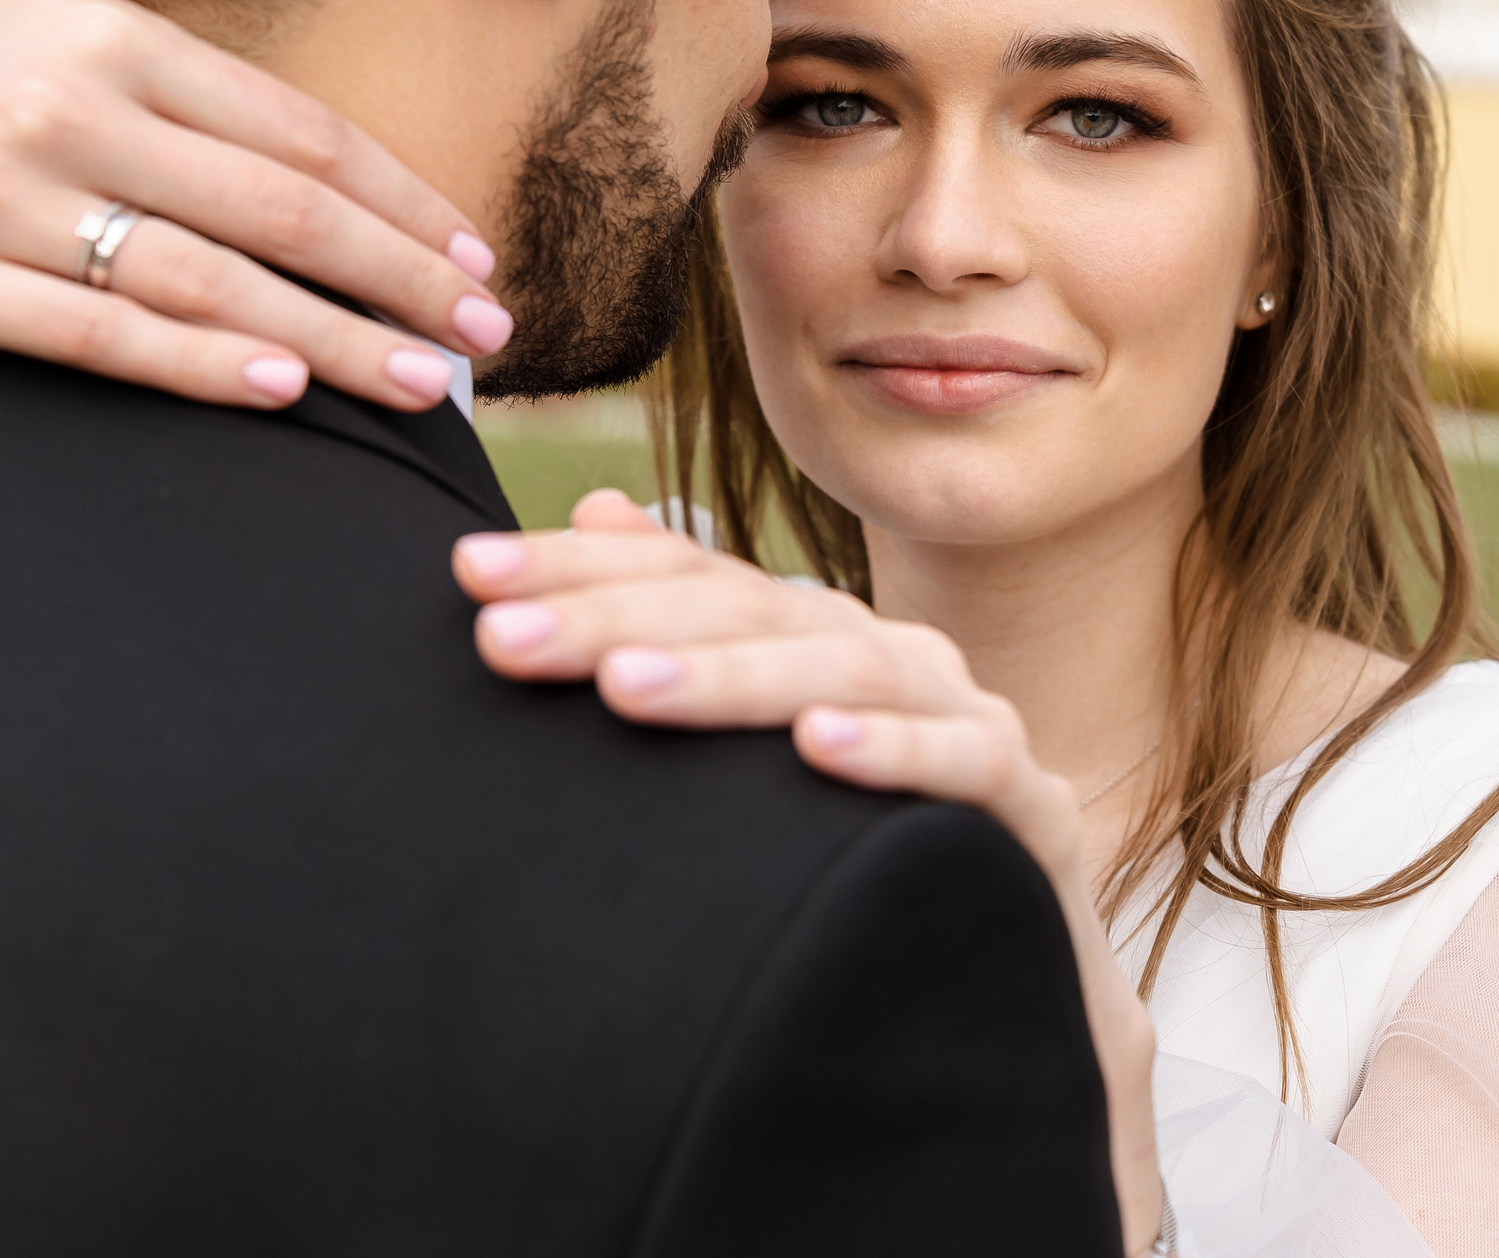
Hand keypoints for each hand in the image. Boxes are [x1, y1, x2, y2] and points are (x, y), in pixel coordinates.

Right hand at [0, 0, 507, 413]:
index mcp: (105, 40)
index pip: (293, 127)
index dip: (398, 196)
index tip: (473, 252)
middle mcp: (63, 116)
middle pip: (274, 209)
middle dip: (398, 280)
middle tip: (487, 337)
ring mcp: (0, 204)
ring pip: (202, 280)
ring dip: (329, 337)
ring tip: (424, 383)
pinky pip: (93, 334)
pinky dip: (193, 364)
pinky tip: (281, 391)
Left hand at [453, 490, 1168, 1253]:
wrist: (1015, 993)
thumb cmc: (858, 866)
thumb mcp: (754, 760)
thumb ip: (686, 637)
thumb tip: (602, 505)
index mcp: (813, 638)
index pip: (687, 573)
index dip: (579, 566)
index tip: (468, 575)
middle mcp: (888, 658)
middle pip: (748, 608)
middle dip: (616, 617)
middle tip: (502, 637)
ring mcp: (965, 721)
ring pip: (849, 667)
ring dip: (733, 675)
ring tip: (625, 687)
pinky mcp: (1029, 809)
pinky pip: (965, 761)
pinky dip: (893, 749)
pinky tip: (815, 749)